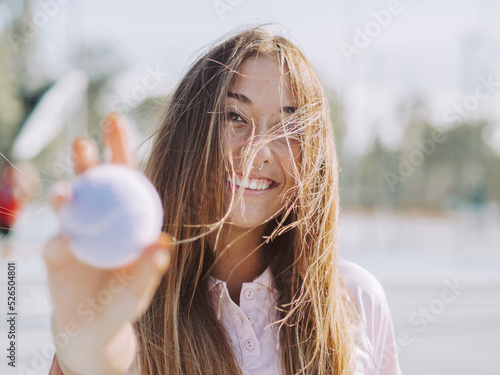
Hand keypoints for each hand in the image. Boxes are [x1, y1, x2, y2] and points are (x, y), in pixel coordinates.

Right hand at [43, 113, 170, 374]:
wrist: (95, 326)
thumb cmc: (125, 301)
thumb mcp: (141, 287)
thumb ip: (150, 268)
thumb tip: (163, 242)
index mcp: (125, 217)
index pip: (126, 178)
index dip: (120, 150)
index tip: (115, 121)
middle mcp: (98, 218)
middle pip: (93, 182)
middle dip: (86, 158)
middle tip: (83, 140)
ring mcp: (74, 233)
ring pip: (68, 206)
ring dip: (64, 194)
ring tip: (65, 191)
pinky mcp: (54, 254)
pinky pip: (56, 245)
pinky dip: (61, 243)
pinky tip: (66, 244)